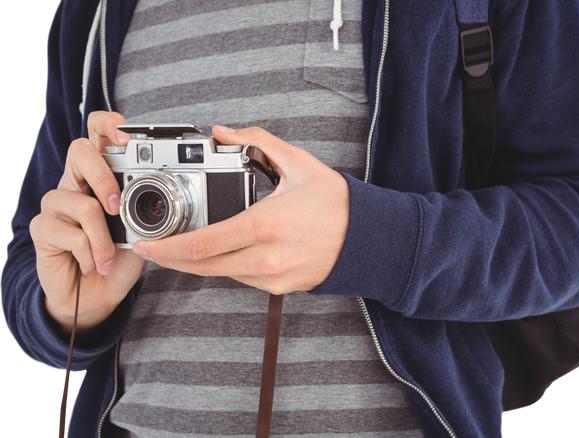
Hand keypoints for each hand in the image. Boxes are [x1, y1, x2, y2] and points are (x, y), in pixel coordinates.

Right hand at [29, 111, 144, 336]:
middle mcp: (75, 182)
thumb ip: (149, 210)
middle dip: (104, 177)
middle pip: (79, 151)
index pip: (97, 133)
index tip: (127, 135)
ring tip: (110, 259)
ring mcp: (56, 204)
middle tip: (117, 207)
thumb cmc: (120, 258)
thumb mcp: (143, 232)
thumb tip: (167, 199)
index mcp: (100, 175)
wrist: (97, 296)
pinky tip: (94, 265)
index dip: (108, 124)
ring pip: (84, 205)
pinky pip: (72, 235)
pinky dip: (92, 255)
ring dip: (104, 240)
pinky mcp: (42, 228)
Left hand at [133, 126, 349, 294]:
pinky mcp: (280, 287)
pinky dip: (224, 266)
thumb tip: (223, 132)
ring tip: (180, 246)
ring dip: (196, 262)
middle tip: (150, 250)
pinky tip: (220, 251)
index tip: (146, 245)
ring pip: (220, 274)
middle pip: (202, 266)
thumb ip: (257, 142)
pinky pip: (242, 278)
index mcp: (265, 225)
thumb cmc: (337, 203)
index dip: (167, 248)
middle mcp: (265, 257)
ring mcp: (272, 277)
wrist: (370, 239)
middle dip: (170, 260)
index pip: (203, 244)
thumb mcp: (299, 163)